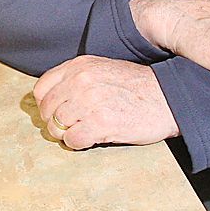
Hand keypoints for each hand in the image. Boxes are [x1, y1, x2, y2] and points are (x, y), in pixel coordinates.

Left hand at [34, 56, 179, 149]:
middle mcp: (81, 81)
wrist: (167, 97)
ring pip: (56, 126)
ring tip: (83, 132)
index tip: (56, 112)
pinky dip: (78, 144)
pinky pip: (72, 140)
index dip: (46, 104)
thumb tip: (53, 100)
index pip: (42, 88)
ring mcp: (89, 102)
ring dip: (67, 134)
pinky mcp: (100, 123)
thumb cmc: (137, 86)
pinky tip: (91, 139)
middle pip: (47, 110)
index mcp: (80, 66)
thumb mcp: (103, 70)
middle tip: (70, 127)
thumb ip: (77, 79)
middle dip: (55, 122)